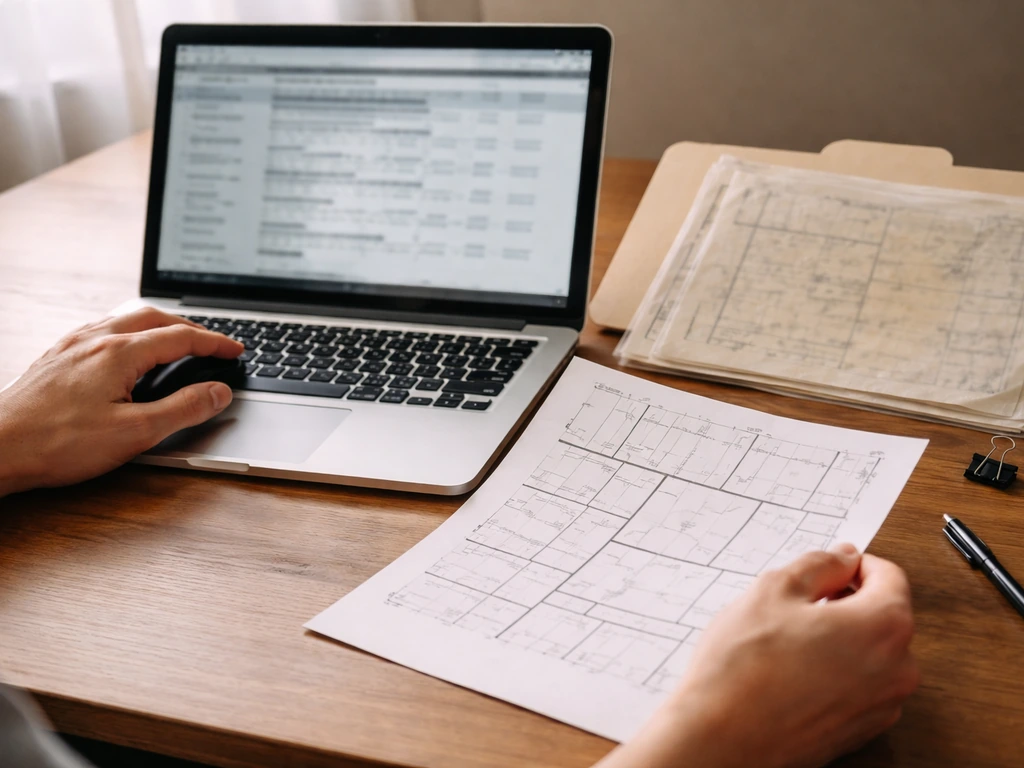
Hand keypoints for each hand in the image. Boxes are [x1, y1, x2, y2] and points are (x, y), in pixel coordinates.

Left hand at [0, 307, 242, 496]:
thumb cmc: (57, 444)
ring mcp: (72, 345)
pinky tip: (128, 350)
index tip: (235, 350)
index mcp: (120, 353)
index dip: (215, 344)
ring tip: (177, 340)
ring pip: (126, 319)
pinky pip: (102, 329)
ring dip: (159, 325)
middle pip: (155, 318)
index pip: (181, 338)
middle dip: (191, 328)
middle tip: (213, 343)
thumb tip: (218, 392)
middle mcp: (95, 340)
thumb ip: (184, 409)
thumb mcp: (135, 433)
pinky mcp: (57, 356)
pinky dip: (130, 332)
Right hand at [599, 544, 917, 767]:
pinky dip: (832, 671)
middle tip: (797, 603)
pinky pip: (857, 685)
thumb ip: (819, 564)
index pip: (889, 576)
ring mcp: (881, 706)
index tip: (828, 567)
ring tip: (787, 640)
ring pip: (869, 652)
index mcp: (884, 626)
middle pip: (882, 616)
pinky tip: (790, 670)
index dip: (853, 564)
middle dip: (845, 603)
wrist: (724, 739)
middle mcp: (897, 669)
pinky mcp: (860, 731)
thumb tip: (843, 557)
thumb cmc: (745, 668)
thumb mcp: (774, 589)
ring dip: (838, 638)